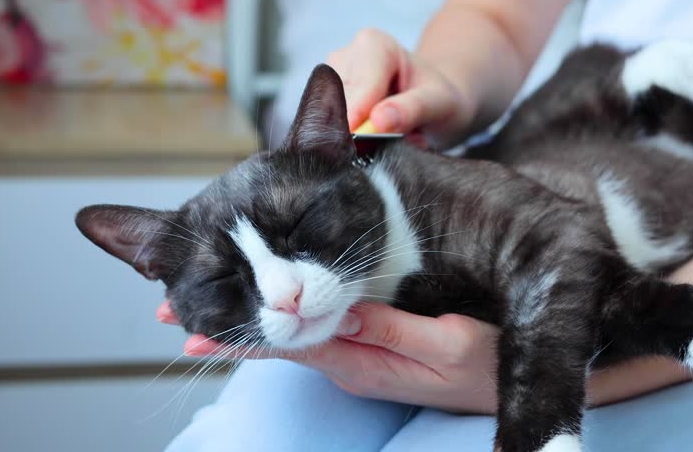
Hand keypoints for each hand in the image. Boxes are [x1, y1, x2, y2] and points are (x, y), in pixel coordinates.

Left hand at [158, 300, 499, 413]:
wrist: (517, 383)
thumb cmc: (486, 364)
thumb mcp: (445, 343)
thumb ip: (389, 329)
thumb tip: (336, 309)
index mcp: (363, 364)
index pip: (290, 348)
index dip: (241, 337)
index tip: (193, 332)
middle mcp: (353, 365)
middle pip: (282, 344)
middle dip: (232, 328)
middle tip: (175, 312)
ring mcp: (362, 359)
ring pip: (298, 338)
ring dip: (254, 322)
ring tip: (205, 310)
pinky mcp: (374, 349)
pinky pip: (322, 332)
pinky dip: (289, 318)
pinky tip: (274, 310)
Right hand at [327, 28, 475, 145]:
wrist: (430, 102)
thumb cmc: (437, 98)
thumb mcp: (440, 103)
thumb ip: (412, 109)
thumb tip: (377, 121)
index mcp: (375, 45)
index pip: (359, 85)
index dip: (358, 116)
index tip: (358, 141)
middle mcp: (346, 55)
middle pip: (337, 101)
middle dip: (353, 130)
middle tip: (378, 150)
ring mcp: (331, 78)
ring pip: (326, 115)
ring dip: (347, 137)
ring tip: (378, 142)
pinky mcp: (324, 99)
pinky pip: (325, 125)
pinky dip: (342, 139)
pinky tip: (364, 141)